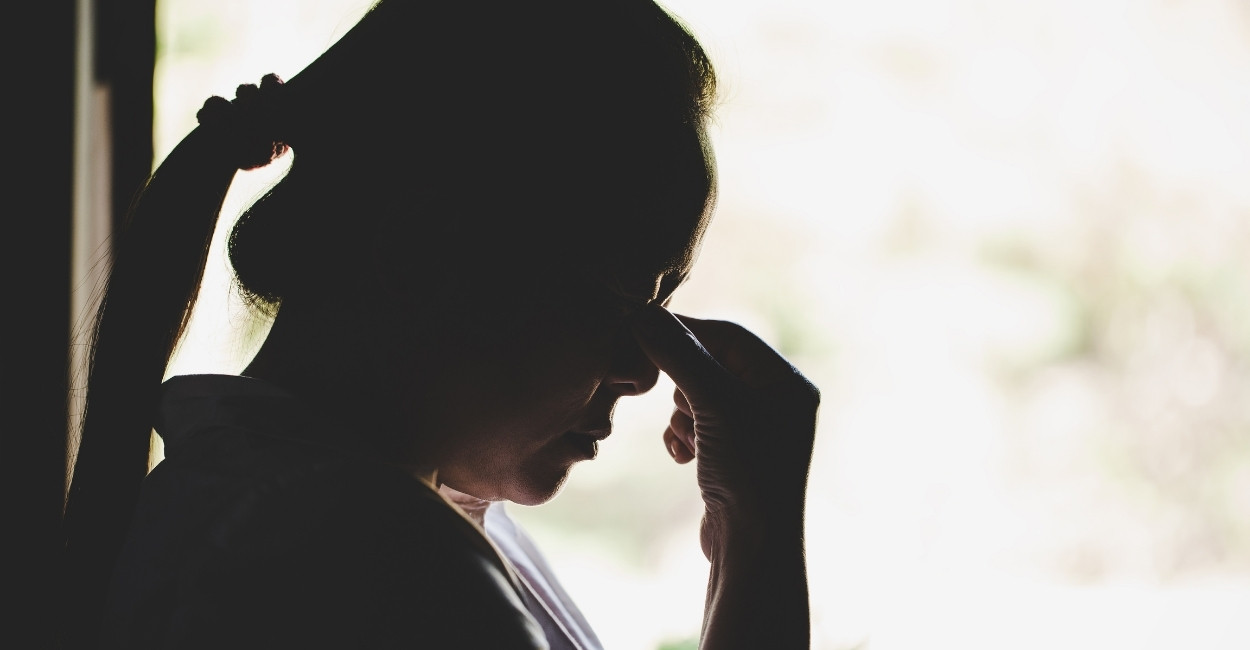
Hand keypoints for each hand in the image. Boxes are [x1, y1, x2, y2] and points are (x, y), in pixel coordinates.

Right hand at [629, 304, 818, 556]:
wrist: (753, 546)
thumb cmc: (747, 470)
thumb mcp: (713, 403)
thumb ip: (679, 355)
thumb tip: (642, 313)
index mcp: (787, 382)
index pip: (729, 336)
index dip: (686, 332)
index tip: (643, 332)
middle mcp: (778, 402)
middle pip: (712, 365)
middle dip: (684, 383)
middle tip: (673, 403)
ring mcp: (757, 430)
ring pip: (700, 396)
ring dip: (682, 414)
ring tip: (687, 438)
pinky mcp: (735, 455)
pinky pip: (700, 425)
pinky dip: (684, 435)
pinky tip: (683, 456)